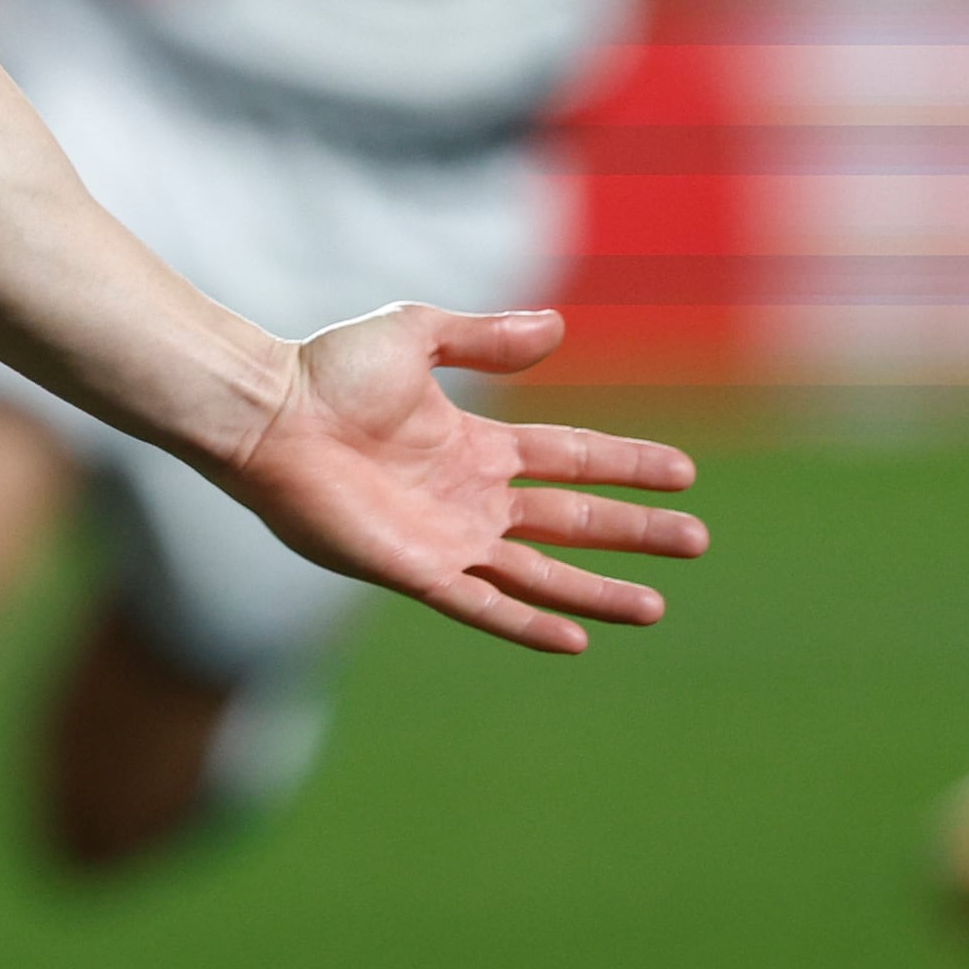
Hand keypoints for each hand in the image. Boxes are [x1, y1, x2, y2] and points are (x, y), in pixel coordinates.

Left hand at [217, 304, 702, 652]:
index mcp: (476, 445)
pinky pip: (484, 607)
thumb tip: (558, 327)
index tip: (683, 473)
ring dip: (599, 591)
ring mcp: (448, 539)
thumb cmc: (330, 371)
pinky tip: (577, 641)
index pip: (570, 457)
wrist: (270, 416)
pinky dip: (530, 625)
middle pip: (573, 520)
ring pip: (543, 573)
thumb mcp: (418, 334)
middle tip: (698, 541)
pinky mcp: (417, 571)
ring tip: (658, 604)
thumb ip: (487, 337)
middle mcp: (471, 498)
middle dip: (635, 531)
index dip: (626, 464)